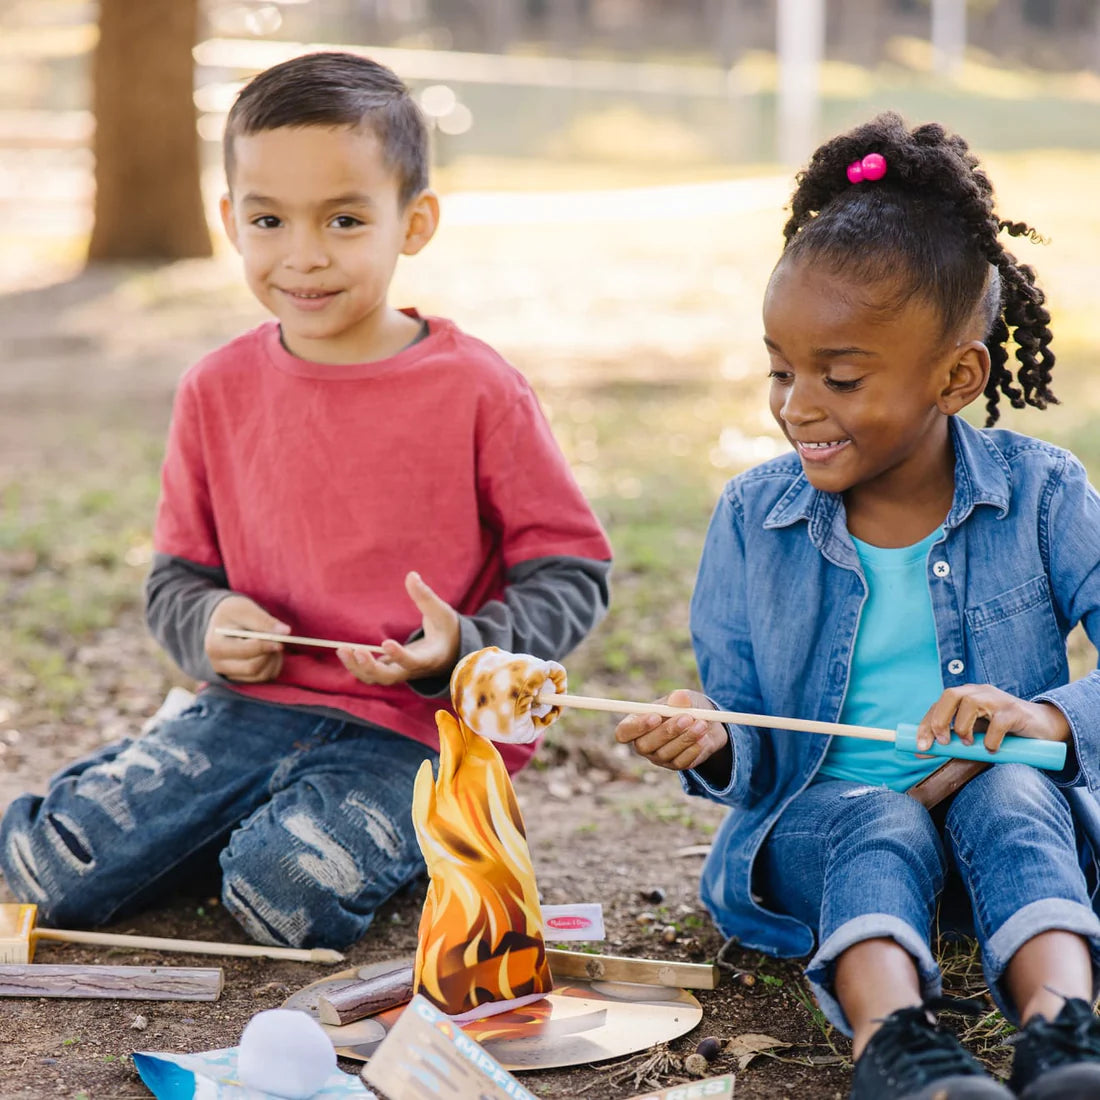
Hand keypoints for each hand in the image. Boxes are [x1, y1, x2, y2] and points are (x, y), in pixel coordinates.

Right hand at [204, 595, 290, 681]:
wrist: (225, 623)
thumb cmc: (233, 614)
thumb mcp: (244, 610)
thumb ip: (263, 620)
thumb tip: (286, 632)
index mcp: (215, 647)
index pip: (244, 652)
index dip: (265, 645)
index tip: (281, 638)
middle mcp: (219, 665)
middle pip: (253, 668)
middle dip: (270, 653)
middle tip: (279, 639)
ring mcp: (230, 674)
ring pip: (262, 675)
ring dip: (274, 659)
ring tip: (273, 642)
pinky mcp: (243, 678)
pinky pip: (266, 677)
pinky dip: (274, 664)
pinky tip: (271, 651)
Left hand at [337, 571, 459, 686]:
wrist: (450, 653)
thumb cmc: (447, 631)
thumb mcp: (441, 613)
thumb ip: (426, 597)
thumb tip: (411, 575)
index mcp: (429, 658)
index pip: (412, 662)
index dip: (399, 655)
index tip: (386, 643)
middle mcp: (412, 671)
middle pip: (389, 677)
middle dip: (370, 667)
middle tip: (356, 650)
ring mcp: (399, 672)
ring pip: (376, 678)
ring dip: (358, 668)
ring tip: (342, 650)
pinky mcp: (390, 669)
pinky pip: (371, 673)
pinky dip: (357, 666)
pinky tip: (344, 652)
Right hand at [614, 689, 728, 770]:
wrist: (708, 724)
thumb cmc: (688, 707)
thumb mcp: (686, 698)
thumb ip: (681, 698)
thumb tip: (679, 698)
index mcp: (636, 723)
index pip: (624, 732)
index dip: (636, 727)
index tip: (655, 717)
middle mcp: (643, 744)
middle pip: (644, 745)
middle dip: (666, 731)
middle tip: (687, 718)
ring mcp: (658, 757)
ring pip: (665, 753)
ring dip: (685, 738)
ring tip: (702, 724)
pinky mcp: (675, 765)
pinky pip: (681, 762)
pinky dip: (694, 750)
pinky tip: (704, 738)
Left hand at [915, 683, 1070, 752]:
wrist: (1043, 728)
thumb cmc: (1003, 732)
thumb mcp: (974, 735)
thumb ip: (951, 742)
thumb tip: (920, 753)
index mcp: (966, 695)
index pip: (939, 704)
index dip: (926, 724)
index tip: (921, 746)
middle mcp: (980, 692)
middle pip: (951, 695)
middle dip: (940, 720)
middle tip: (942, 742)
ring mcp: (998, 699)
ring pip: (971, 704)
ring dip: (963, 728)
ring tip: (968, 744)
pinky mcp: (1015, 711)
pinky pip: (997, 723)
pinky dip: (990, 740)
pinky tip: (992, 749)